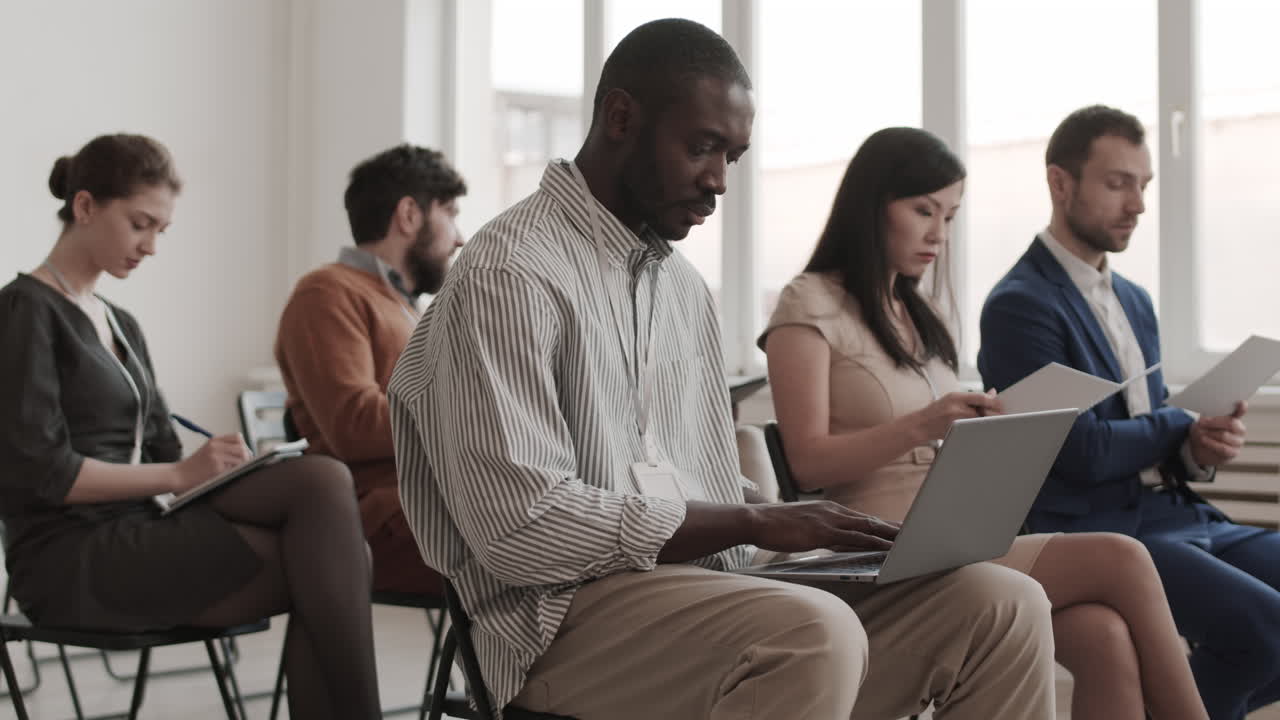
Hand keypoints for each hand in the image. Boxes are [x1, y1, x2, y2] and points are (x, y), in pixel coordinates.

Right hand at [175, 434, 251, 492]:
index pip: (238, 437)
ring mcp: (216, 456)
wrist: (177, 476)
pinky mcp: (216, 467)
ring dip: (242, 465)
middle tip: (244, 466)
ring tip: (236, 472)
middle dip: (247, 457)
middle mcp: (215, 446)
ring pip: (241, 457)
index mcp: (214, 440)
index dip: (244, 446)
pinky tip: (228, 476)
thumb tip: (246, 453)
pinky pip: (234, 469)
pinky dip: (235, 472)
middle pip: (242, 447)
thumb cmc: (193, 467)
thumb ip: (222, 449)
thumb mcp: (207, 451)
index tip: (244, 455)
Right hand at [746, 501, 899, 552]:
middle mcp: (833, 512)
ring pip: (868, 528)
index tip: (897, 529)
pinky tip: (886, 549)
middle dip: (893, 528)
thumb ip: (818, 530)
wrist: (755, 519)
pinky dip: (874, 543)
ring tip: (910, 542)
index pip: (861, 519)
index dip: (881, 525)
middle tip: (916, 533)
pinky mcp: (823, 533)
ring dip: (890, 536)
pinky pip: (855, 539)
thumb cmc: (774, 525)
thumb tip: (829, 540)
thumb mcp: (801, 525)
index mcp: (828, 510)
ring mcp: (829, 521)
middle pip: (870, 521)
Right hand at [911, 390, 1002, 442]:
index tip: (1001, 404)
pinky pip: (976, 431)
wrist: (921, 426)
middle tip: (1002, 414)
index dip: (995, 401)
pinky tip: (981, 429)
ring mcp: (958, 424)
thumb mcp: (953, 397)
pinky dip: (982, 430)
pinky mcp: (959, 435)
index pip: (983, 398)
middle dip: (996, 413)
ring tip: (992, 422)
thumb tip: (993, 393)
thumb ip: (974, 396)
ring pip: (983, 423)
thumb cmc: (938, 410)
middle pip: (986, 413)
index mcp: (956, 398)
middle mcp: (957, 411)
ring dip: (990, 422)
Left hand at [1189, 401, 1246, 466]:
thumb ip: (1209, 416)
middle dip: (1214, 422)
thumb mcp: (1204, 421)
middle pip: (1231, 423)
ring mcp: (1239, 441)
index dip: (1242, 408)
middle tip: (1201, 422)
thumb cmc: (1204, 431)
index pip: (1240, 411)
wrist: (1201, 449)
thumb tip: (1207, 415)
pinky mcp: (1234, 452)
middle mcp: (1240, 429)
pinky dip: (1211, 443)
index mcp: (1234, 418)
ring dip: (1210, 433)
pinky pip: (1223, 447)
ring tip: (1200, 432)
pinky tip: (1203, 439)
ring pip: (1224, 435)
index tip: (1241, 402)